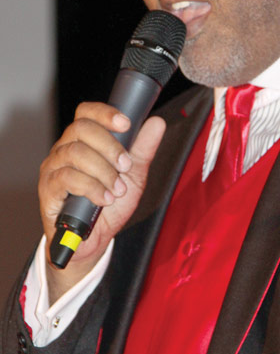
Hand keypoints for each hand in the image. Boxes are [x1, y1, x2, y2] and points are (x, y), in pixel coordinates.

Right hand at [38, 101, 164, 300]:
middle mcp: (65, 148)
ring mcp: (53, 167)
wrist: (92, 241)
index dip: (105, 113)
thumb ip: (143, 149)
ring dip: (103, 170)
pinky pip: (66, 178)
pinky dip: (91, 187)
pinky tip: (105, 198)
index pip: (87, 112)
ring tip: (118, 189)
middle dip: (109, 145)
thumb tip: (157, 123)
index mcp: (84, 139)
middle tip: (126, 166)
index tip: (127, 124)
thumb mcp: (133, 175)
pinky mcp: (47, 189)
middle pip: (81, 128)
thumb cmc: (109, 203)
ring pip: (75, 153)